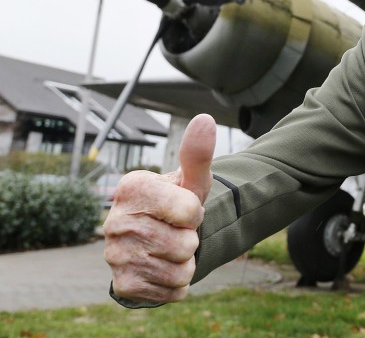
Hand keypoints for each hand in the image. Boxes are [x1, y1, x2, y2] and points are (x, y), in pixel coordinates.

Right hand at [103, 114, 215, 303]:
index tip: (183, 207)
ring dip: (187, 262)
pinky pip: (173, 290)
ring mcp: (115, 256)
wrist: (159, 241)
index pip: (188, 210)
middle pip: (185, 243)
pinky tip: (165, 268)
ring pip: (180, 269)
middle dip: (191, 239)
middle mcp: (115, 222)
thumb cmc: (178, 204)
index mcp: (131, 188)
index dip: (195, 211)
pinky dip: (179, 283)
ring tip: (172, 249)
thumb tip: (205, 119)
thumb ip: (198, 154)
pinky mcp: (123, 285)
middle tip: (176, 231)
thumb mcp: (192, 180)